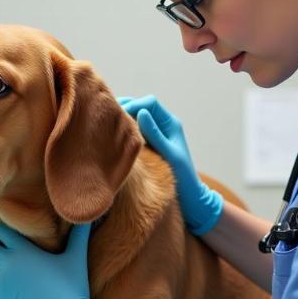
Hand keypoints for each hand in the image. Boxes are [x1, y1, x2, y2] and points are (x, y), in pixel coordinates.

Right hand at [117, 95, 222, 234]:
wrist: (189, 195)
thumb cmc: (183, 175)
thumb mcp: (169, 154)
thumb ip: (155, 134)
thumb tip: (141, 112)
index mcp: (171, 123)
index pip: (150, 103)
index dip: (134, 105)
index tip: (120, 118)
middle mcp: (163, 125)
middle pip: (141, 106)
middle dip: (125, 109)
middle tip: (108, 119)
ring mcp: (155, 134)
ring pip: (136, 118)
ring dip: (124, 120)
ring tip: (108, 127)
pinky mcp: (149, 144)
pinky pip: (135, 131)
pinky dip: (124, 131)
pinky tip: (113, 138)